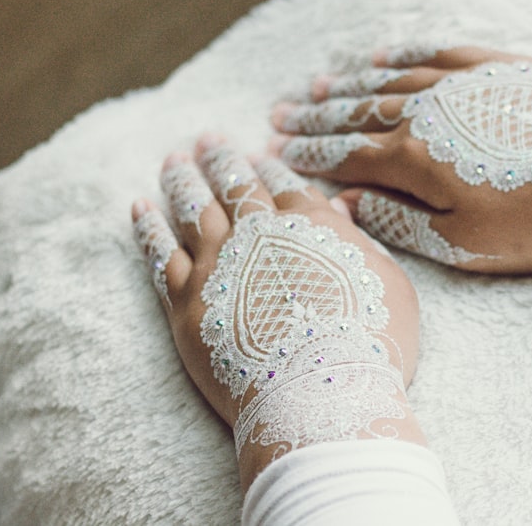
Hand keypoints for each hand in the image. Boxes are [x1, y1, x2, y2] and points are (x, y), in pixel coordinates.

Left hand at [132, 135, 424, 490]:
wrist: (321, 392)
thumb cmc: (371, 343)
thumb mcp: (391, 282)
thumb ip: (362, 240)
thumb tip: (341, 207)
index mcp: (311, 224)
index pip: (283, 186)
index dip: (268, 168)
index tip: (255, 153)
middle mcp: (260, 234)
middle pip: (235, 187)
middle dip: (221, 159)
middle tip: (206, 139)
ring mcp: (218, 266)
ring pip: (193, 210)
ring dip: (182, 180)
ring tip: (173, 160)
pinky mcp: (185, 302)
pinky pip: (159, 254)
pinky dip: (148, 228)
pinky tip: (140, 207)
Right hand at [270, 47, 531, 278]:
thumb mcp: (466, 245)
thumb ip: (400, 221)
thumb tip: (346, 203)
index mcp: (416, 159)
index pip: (346, 155)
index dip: (308, 156)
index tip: (276, 153)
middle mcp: (429, 111)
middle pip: (356, 112)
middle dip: (313, 117)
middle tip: (276, 116)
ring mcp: (463, 83)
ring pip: (389, 79)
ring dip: (347, 84)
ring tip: (315, 86)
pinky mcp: (498, 67)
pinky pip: (435, 53)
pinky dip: (401, 55)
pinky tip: (380, 56)